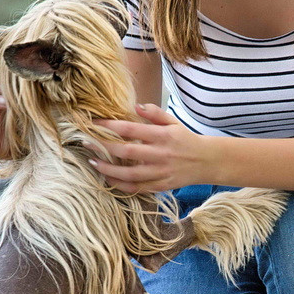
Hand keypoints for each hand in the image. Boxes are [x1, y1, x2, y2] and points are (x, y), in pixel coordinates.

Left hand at [88, 103, 216, 192]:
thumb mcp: (173, 122)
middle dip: (103, 147)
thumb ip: (155, 113)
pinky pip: (137, 188)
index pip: (130, 129)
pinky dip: (120, 185)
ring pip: (129, 174)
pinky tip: (107, 178)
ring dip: (108, 169)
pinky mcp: (161, 186)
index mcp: (162, 135)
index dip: (110, 126)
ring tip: (92, 162)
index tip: (93, 123)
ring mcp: (161, 172)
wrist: (207, 162)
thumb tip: (136, 106)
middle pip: (126, 152)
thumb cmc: (186, 139)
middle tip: (86, 142)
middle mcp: (161, 154)